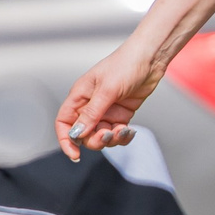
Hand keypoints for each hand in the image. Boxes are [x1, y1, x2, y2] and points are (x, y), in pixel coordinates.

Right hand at [55, 35, 167, 161]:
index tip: (75, 155)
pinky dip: (123, 136)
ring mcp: (106, 111)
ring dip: (112, 139)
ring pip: (102, 136)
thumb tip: (77, 133)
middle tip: (108, 135)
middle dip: (95, 140)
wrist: (150, 58)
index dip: (66, 140)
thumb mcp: (107, 90)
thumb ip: (92, 113)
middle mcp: (90, 105)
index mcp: (79, 97)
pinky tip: (130, 131)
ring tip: (124, 131)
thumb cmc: (125, 65)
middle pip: (84, 134)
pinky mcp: (121, 114)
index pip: (64, 123)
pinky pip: (117, 133)